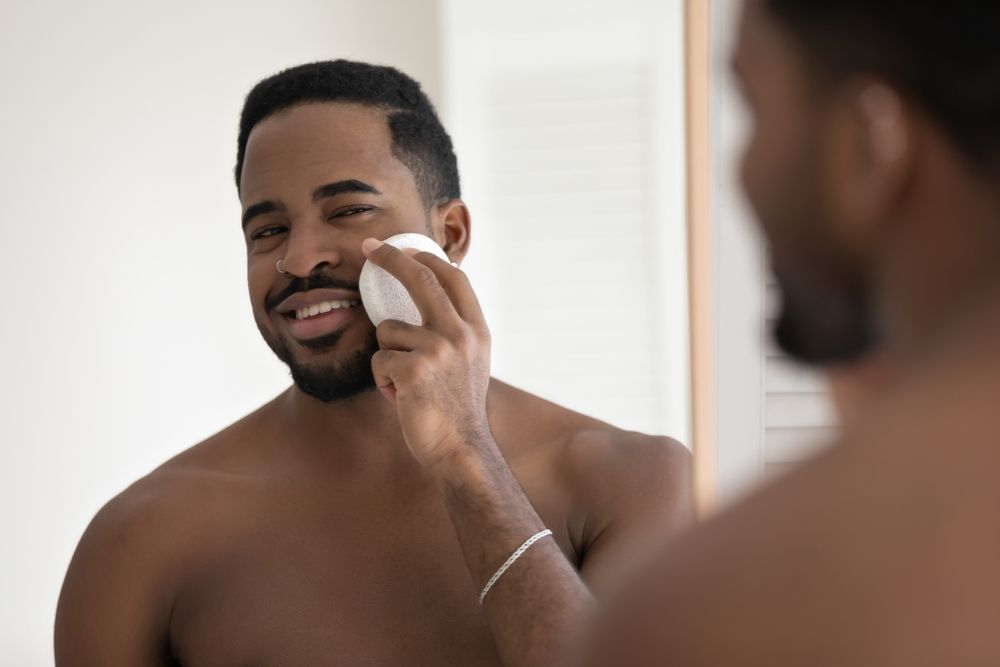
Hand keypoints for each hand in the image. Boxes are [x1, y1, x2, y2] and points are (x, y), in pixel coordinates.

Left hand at [361, 237, 492, 473]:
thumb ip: (455, 330)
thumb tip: (428, 296)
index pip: (453, 278)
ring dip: (388, 356)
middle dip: (391, 258)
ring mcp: (438, 350)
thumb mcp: (471, 361)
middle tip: (368, 247)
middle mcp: (461, 334)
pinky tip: (401, 397)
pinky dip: (383, 380)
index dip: (426, 258)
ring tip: (406, 383)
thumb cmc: (457, 408)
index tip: (404, 247)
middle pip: (421, 279)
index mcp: (477, 330)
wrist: (460, 449)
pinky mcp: (413, 369)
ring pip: (388, 331)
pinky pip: (379, 360)